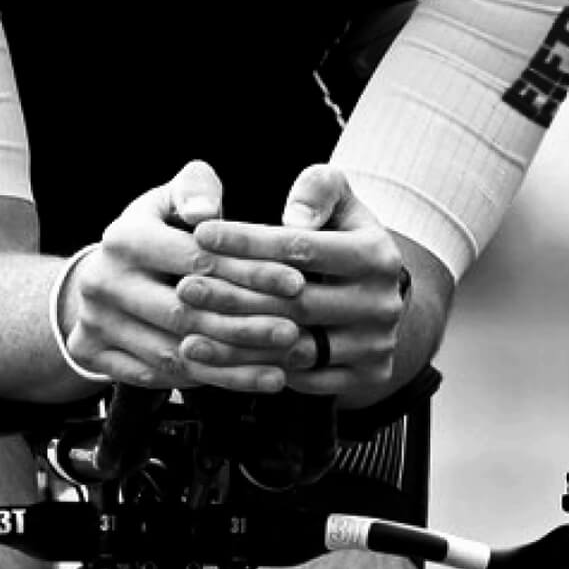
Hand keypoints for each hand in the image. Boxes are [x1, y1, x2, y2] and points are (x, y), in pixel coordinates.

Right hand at [61, 161, 306, 392]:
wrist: (98, 278)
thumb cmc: (153, 233)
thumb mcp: (169, 199)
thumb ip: (195, 189)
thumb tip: (205, 211)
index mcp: (124, 238)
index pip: (196, 260)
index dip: (250, 272)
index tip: (296, 283)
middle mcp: (103, 282)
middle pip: (185, 314)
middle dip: (246, 325)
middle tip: (293, 331)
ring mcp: (95, 323)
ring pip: (174, 354)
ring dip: (234, 362)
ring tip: (282, 362)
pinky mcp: (95, 355)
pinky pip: (160, 378)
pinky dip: (210, 380)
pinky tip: (253, 378)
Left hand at [189, 164, 409, 396]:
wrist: (376, 298)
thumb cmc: (342, 239)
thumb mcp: (339, 203)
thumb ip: (319, 189)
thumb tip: (295, 217)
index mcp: (378, 255)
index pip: (302, 248)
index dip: (247, 241)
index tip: (201, 235)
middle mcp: (383, 303)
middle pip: (295, 302)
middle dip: (233, 293)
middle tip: (185, 286)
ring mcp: (377, 344)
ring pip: (296, 347)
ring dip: (236, 340)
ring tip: (188, 327)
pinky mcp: (368, 376)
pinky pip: (302, 380)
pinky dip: (254, 371)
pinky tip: (215, 359)